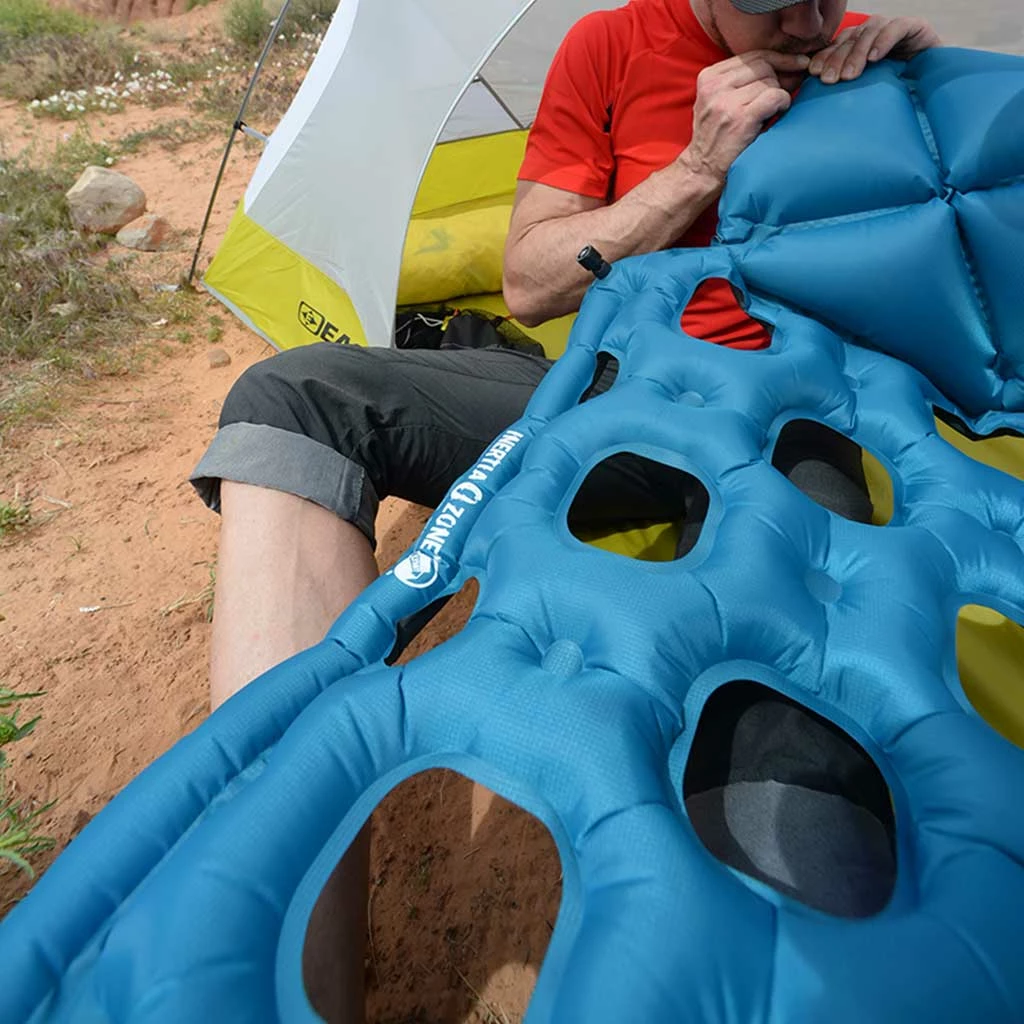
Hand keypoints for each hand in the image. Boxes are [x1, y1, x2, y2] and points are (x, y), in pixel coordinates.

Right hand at [679, 50, 811, 188]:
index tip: (797, 63)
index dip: (778, 58)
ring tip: (771, 112)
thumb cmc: (717, 137)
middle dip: (780, 78)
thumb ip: (743, 81)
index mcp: (708, 77)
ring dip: (778, 96)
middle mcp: (715, 86)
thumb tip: (789, 63)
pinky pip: (775, 97)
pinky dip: (782, 104)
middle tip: (783, 95)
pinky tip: (777, 114)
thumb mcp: (718, 101)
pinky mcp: (741, 118)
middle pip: (763, 66)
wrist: (701, 171)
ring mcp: (727, 102)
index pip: (752, 55)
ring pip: (770, 82)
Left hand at [808, 16, 940, 83]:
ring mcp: (893, 29)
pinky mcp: (915, 27)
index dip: (824, 57)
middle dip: (837, 59)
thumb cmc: (898, 94)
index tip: (812, 73)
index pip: (837, 46)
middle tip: (828, 79)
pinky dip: (884, 41)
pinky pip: (896, 28)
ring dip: (857, 53)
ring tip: (850, 75)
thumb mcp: (867, 93)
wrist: (936, 85)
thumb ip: (848, 92)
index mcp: (859, 46)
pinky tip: (875, 58)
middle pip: (850, 39)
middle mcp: (874, 34)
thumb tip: (818, 110)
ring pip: (869, 32)